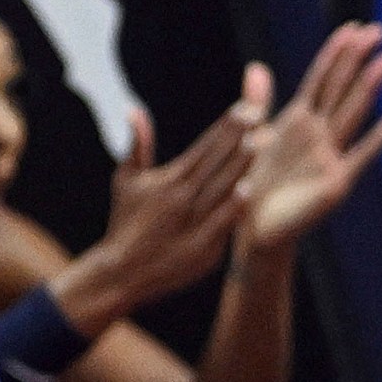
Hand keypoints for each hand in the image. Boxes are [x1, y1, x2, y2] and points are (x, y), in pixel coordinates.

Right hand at [51, 88, 264, 337]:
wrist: (120, 273)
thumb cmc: (124, 223)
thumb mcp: (126, 181)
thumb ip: (137, 145)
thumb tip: (134, 109)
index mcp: (171, 180)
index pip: (205, 147)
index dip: (226, 126)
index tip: (245, 107)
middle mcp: (183, 198)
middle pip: (216, 162)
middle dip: (239, 136)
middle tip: (259, 112)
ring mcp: (193, 224)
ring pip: (222, 188)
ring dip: (242, 164)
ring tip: (262, 141)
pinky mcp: (201, 249)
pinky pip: (220, 224)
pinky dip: (233, 207)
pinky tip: (249, 189)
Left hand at [233, 24, 381, 254]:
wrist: (254, 229)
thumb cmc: (253, 185)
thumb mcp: (252, 139)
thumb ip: (257, 103)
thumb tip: (257, 65)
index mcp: (298, 122)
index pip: (321, 80)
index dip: (335, 54)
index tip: (353, 28)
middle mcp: (319, 135)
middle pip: (341, 89)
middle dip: (357, 60)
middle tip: (378, 30)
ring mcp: (330, 157)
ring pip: (351, 114)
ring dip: (368, 88)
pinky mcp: (336, 183)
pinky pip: (360, 157)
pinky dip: (378, 139)